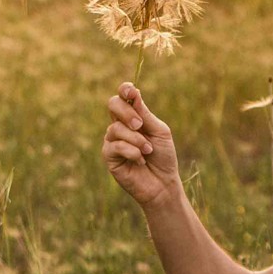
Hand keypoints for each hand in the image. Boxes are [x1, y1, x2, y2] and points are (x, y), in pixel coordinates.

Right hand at [103, 82, 180, 207]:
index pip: (123, 97)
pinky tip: (140, 160)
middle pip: (113, 105)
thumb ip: (145, 114)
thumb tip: (134, 92)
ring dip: (136, 139)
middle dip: (127, 113)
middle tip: (140, 125)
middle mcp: (120, 125)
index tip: (131, 91)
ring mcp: (112, 140)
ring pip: (116, 128)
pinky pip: (115, 146)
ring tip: (148, 151)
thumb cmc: (163, 157)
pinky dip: (132, 152)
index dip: (124, 90)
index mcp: (133, 116)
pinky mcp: (109, 156)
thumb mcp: (159, 131)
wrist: (163, 183)